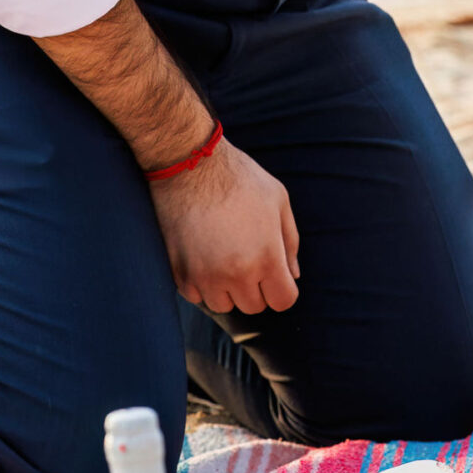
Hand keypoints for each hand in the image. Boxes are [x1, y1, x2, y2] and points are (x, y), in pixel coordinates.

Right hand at [151, 137, 300, 315]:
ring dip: (227, 288)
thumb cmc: (240, 178)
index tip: (274, 273)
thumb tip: (293, 275)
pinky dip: (201, 283)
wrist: (189, 166)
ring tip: (224, 254)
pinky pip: (195, 296)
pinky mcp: (180, 274)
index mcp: (267, 257)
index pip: (283, 301)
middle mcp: (237, 274)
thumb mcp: (278, 201)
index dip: (282, 288)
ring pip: (223, 305)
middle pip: (254, 306)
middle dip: (255, 286)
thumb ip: (290, 242)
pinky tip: (202, 255)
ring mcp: (205, 277)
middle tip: (247, 255)